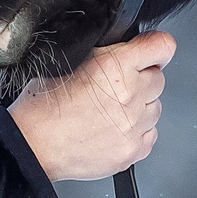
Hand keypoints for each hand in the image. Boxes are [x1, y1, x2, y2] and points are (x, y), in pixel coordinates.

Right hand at [6, 30, 174, 182]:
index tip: (152, 51)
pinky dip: (137, 132)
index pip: (162, 47)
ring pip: (155, 108)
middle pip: (158, 78)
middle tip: (116, 88)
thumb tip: (130, 47)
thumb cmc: (44, 105)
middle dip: (141, 79)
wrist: (34, 145)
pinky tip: (113, 129)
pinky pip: (150, 134)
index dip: (155, 47)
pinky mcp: (133, 150)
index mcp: (116, 67)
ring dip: (140, 107)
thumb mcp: (71, 59)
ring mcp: (134, 126)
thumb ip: (108, 52)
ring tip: (110, 111)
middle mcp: (130, 96)